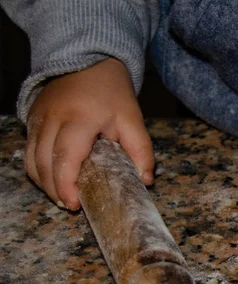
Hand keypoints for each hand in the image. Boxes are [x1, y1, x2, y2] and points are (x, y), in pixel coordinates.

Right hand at [26, 57, 154, 209]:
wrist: (88, 60)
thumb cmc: (112, 91)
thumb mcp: (132, 118)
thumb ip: (141, 150)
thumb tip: (146, 181)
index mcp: (79, 117)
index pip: (66, 156)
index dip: (66, 184)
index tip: (73, 204)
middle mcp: (52, 118)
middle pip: (43, 163)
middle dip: (54, 190)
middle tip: (70, 206)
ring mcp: (37, 118)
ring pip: (31, 160)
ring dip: (44, 183)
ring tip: (63, 197)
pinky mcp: (31, 119)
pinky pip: (28, 151)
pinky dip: (38, 170)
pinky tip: (53, 180)